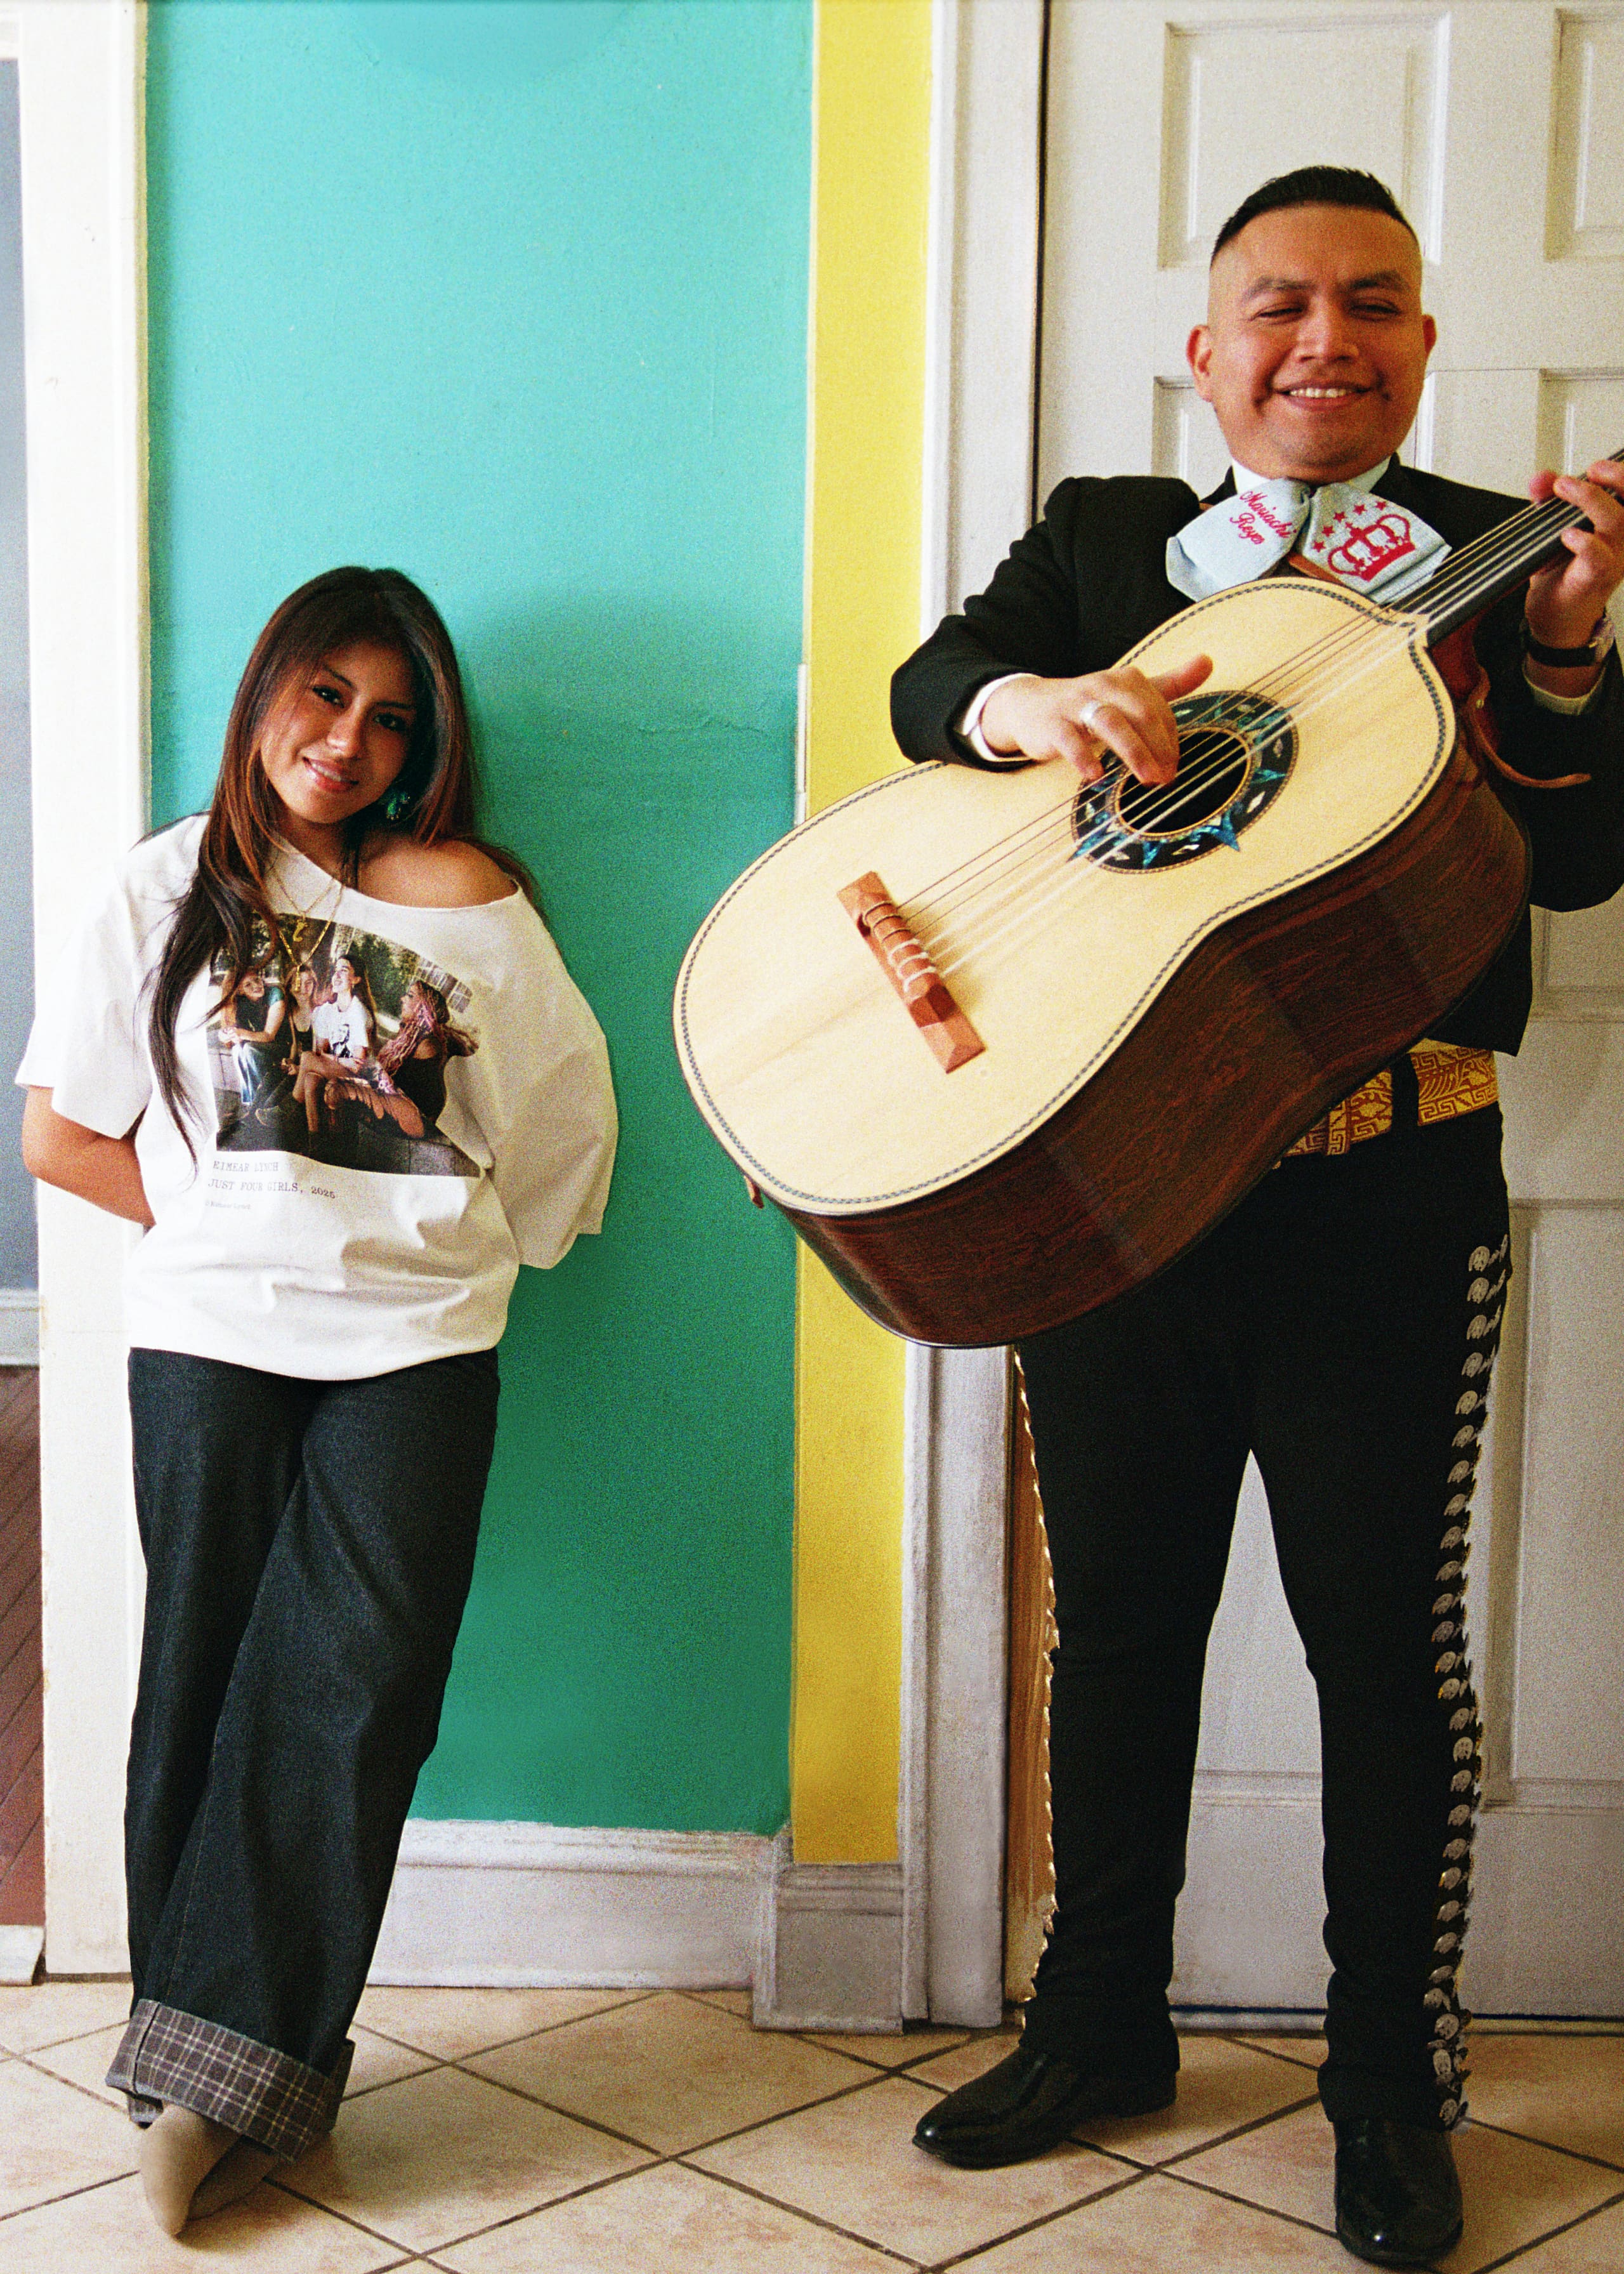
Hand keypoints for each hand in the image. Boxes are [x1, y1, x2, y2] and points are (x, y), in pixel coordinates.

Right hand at [979, 654, 1213, 784]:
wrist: (1029, 705)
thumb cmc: (1088, 704)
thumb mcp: (1129, 692)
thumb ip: (1170, 683)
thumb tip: (1208, 662)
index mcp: (1127, 680)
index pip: (1159, 710)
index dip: (1171, 741)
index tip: (1175, 769)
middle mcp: (1103, 686)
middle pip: (1141, 714)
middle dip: (1159, 748)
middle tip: (1167, 779)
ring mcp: (1076, 704)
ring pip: (1110, 723)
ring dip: (1133, 752)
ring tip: (1147, 780)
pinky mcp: (1052, 724)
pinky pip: (1069, 739)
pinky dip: (1083, 757)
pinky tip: (1096, 775)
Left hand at [1525, 457, 1623, 649]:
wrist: (1556, 619)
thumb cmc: (1561, 575)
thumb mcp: (1551, 531)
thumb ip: (1547, 502)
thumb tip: (1541, 478)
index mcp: (1617, 525)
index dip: (1620, 474)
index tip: (1595, 466)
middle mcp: (1621, 540)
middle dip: (1617, 477)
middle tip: (1591, 470)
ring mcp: (1612, 559)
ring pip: (1619, 522)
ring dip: (1592, 500)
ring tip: (1564, 489)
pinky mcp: (1595, 579)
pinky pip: (1600, 557)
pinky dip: (1586, 542)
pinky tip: (1568, 534)